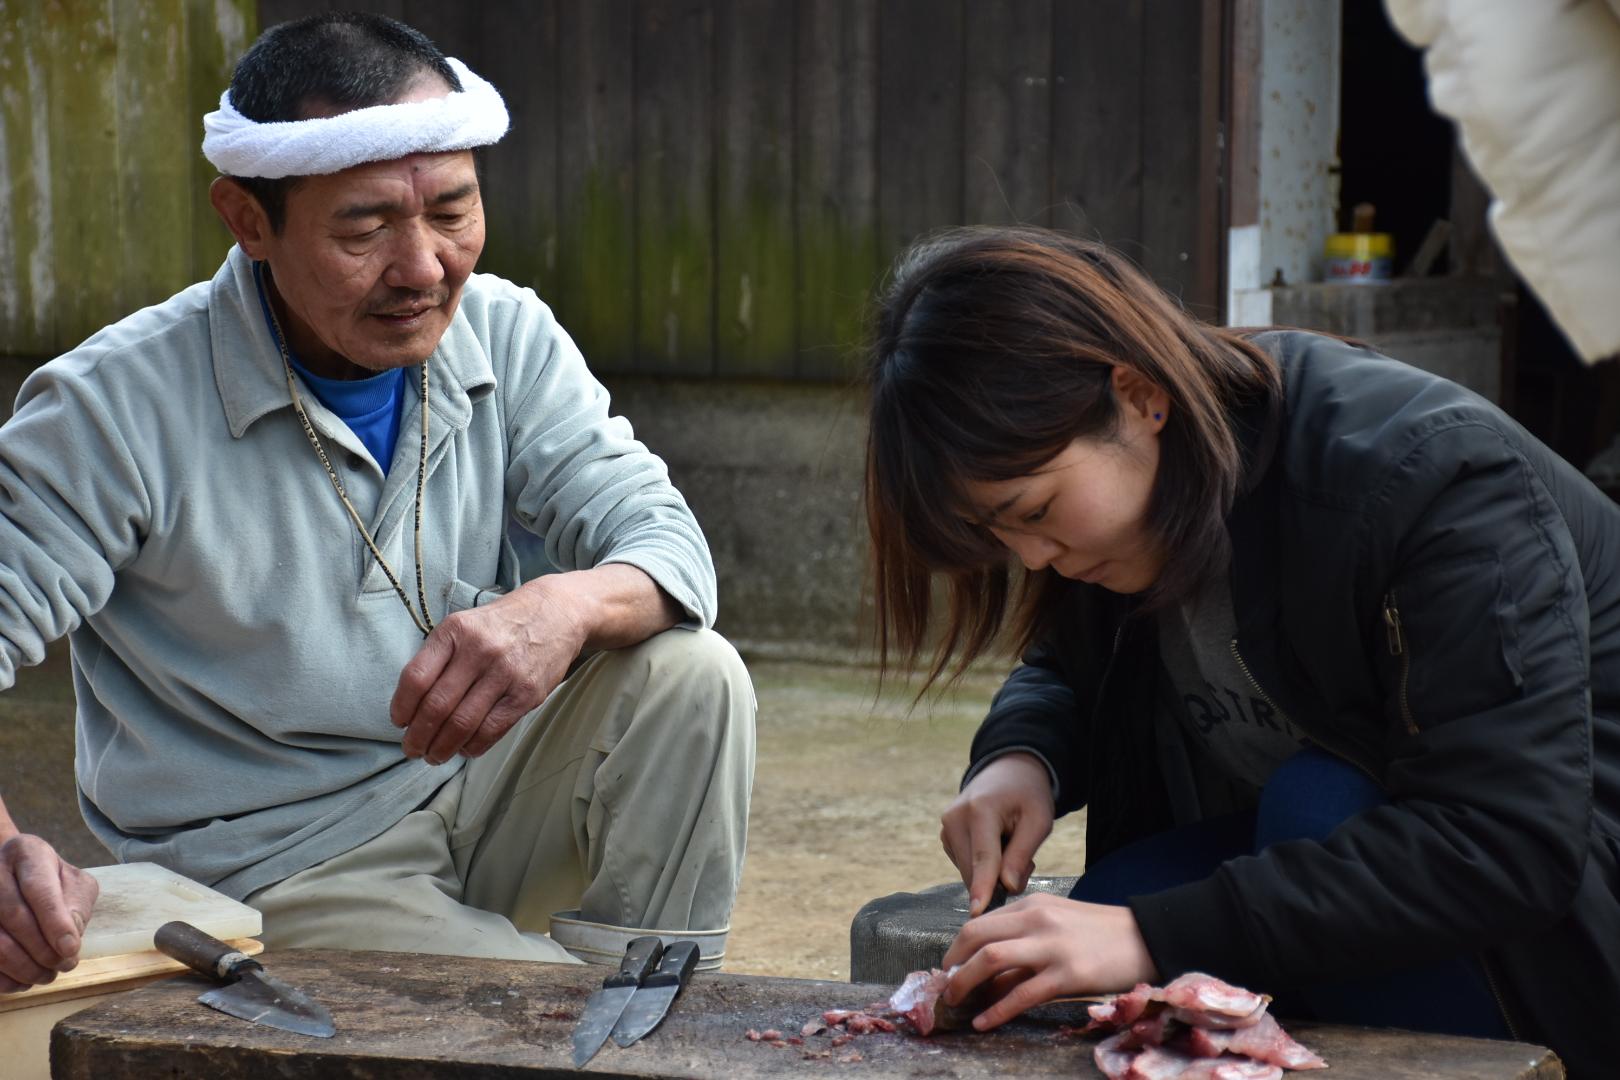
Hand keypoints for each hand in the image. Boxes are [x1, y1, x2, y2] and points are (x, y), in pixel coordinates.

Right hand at [0, 834, 98, 992]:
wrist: (9, 873)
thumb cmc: (48, 880)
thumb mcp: (72, 882)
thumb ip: (76, 906)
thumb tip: (67, 943)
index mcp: (26, 852)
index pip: (38, 888)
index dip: (55, 922)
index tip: (70, 950)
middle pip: (14, 916)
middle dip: (42, 949)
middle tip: (64, 966)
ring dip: (23, 967)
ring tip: (47, 976)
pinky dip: (2, 977)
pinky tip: (21, 982)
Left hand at [390, 576, 586, 763]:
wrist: (556, 613)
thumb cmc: (501, 625)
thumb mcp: (464, 626)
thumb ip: (439, 658)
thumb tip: (412, 706)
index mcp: (455, 631)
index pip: (416, 678)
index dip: (402, 707)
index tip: (399, 722)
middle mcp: (479, 650)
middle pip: (436, 706)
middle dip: (418, 736)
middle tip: (412, 749)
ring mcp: (505, 673)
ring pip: (462, 724)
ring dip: (442, 748)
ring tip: (434, 755)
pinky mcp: (527, 694)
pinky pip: (492, 730)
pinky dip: (473, 746)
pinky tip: (464, 748)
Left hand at [939, 893, 1157, 1029]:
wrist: (1148, 937)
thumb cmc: (1102, 933)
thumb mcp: (1059, 920)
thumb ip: (1026, 937)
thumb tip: (991, 972)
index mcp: (1032, 904)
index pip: (981, 922)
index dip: (957, 948)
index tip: (950, 968)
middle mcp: (1037, 919)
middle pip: (975, 936)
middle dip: (952, 962)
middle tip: (945, 985)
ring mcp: (1052, 946)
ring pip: (991, 959)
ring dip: (965, 982)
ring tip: (954, 1001)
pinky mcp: (1068, 974)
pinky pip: (1021, 994)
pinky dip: (996, 1010)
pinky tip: (983, 1022)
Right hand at [940, 752, 1054, 915]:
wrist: (1008, 771)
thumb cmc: (1028, 795)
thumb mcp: (1039, 820)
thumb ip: (1022, 854)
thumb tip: (1007, 887)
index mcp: (979, 809)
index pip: (983, 857)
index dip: (983, 887)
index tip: (977, 913)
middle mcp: (954, 818)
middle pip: (974, 870)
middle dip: (1000, 879)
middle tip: (1026, 861)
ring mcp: (946, 827)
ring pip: (968, 872)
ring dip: (993, 873)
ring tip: (1011, 847)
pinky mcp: (945, 836)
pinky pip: (965, 866)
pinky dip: (983, 866)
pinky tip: (997, 846)